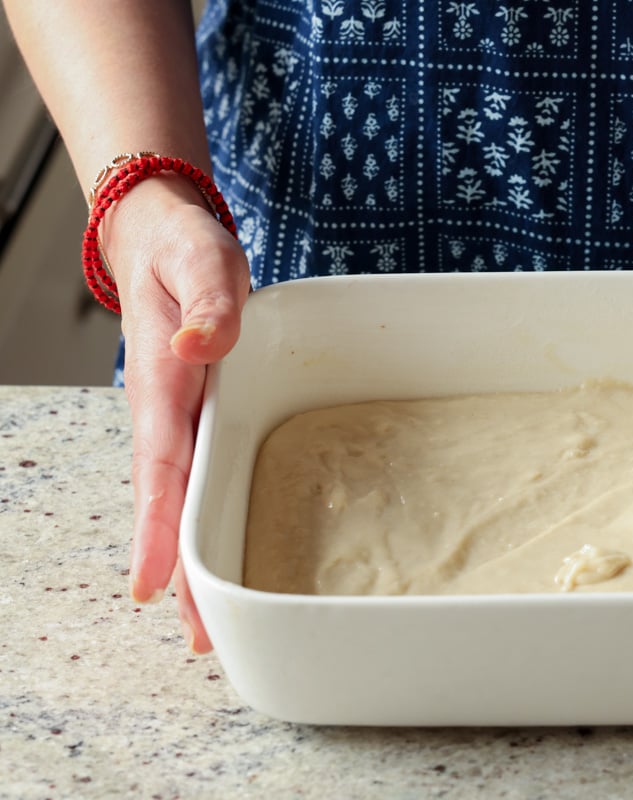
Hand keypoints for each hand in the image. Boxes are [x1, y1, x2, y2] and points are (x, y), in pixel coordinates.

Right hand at [103, 173, 250, 652]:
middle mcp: (165, 413)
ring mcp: (179, 420)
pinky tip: (217, 556)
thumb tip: (198, 346)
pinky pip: (197, 479)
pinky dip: (202, 523)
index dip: (158, 526)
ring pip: (182, 500)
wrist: (161, 240)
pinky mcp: (197, 418)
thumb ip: (207, 300)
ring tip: (209, 624)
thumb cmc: (183, 253)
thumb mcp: (201, 260)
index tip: (154, 583)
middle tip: (203, 637)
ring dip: (192, 562)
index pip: (161, 466)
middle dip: (182, 573)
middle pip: (170, 505)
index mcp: (163, 384)